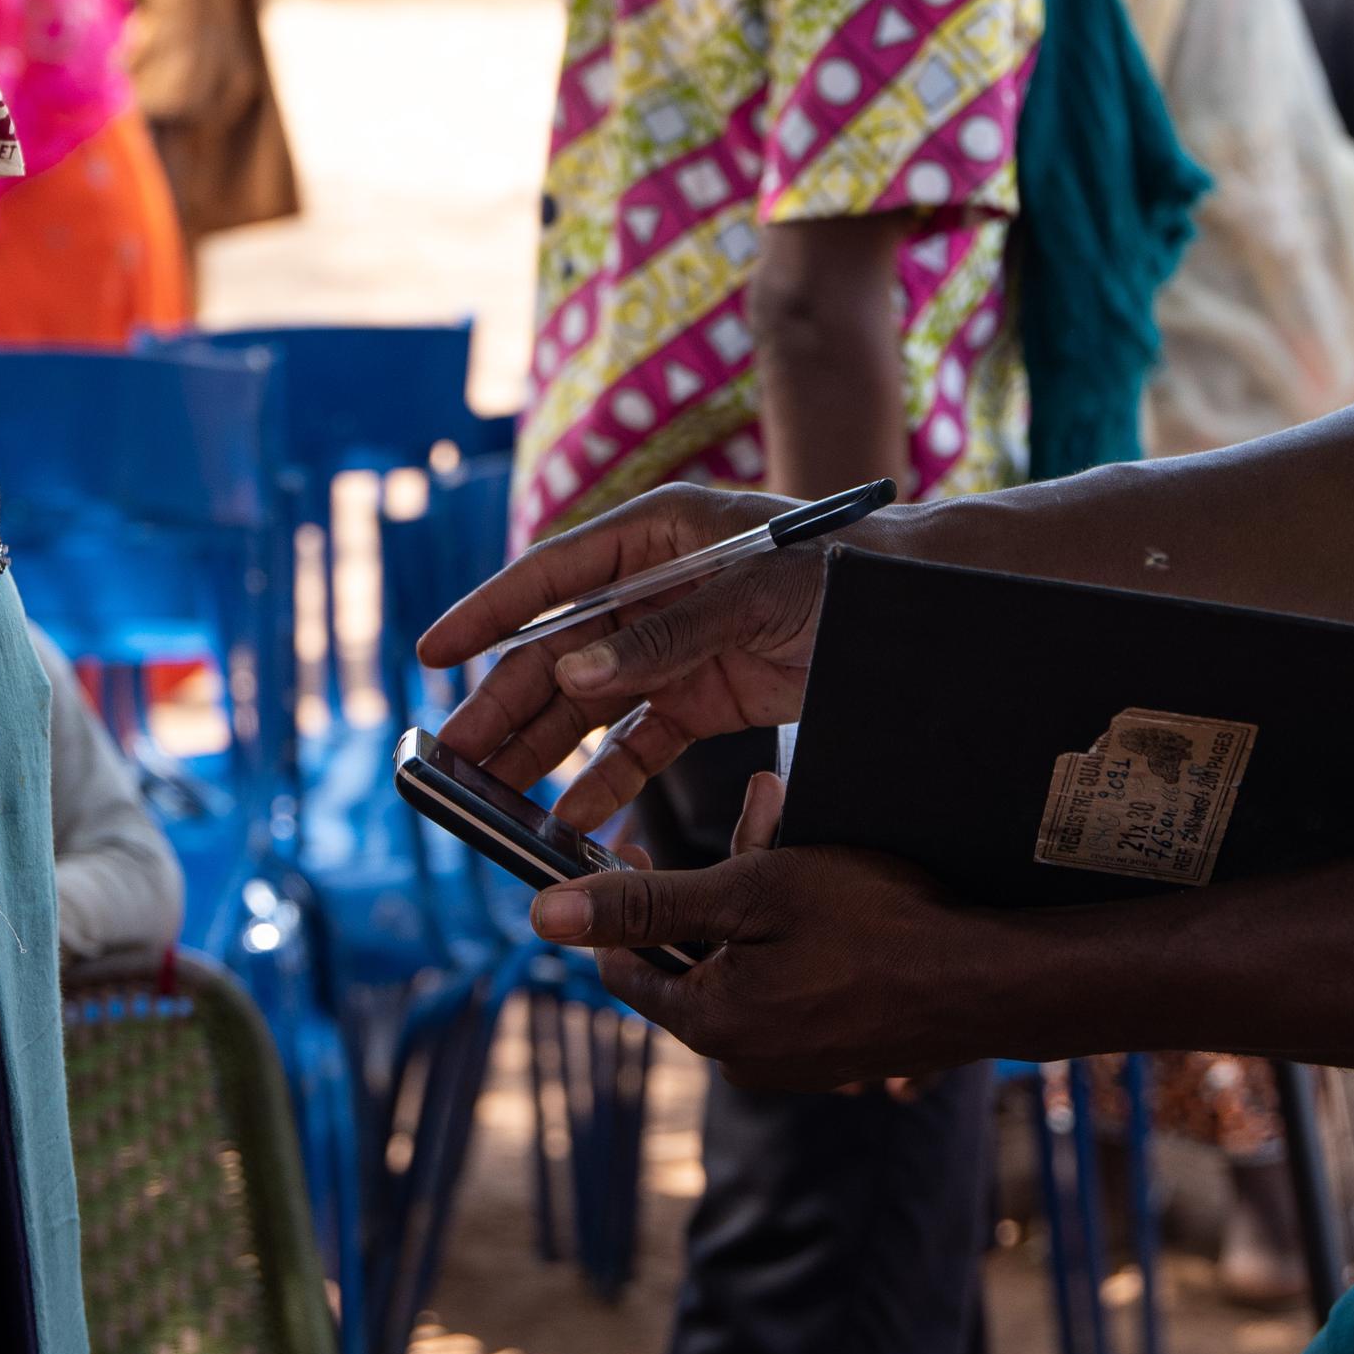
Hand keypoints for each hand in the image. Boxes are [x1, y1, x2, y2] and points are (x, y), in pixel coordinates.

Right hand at [420, 483, 824, 828]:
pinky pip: (642, 741)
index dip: (489, 614)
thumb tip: (575, 672)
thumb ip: (666, 634)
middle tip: (453, 759)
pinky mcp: (705, 696)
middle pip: (560, 651)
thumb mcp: (755, 595)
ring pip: (590, 704)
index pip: (552, 575)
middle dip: (505, 705)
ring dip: (544, 750)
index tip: (433, 651)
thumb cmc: (844, 573)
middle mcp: (653, 589)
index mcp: (656, 536)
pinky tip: (574, 817)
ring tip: (494, 798)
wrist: (919, 610)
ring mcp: (676, 646)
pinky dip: (610, 779)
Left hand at [523, 772, 1010, 1089]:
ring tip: (801, 831)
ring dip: (761, 897)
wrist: (989, 979)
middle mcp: (740, 1060)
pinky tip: (833, 887)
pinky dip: (797, 937)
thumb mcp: (751, 892)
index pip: (624, 962)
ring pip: (744, 964)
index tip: (647, 839)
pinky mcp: (830, 1054)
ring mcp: (790, 1063)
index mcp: (708, 1024)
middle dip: (715, 880)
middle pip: (692, 957)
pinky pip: (788, 987)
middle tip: (761, 809)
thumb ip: (647, 904)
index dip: (628, 894)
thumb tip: (544, 917)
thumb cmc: (876, 924)